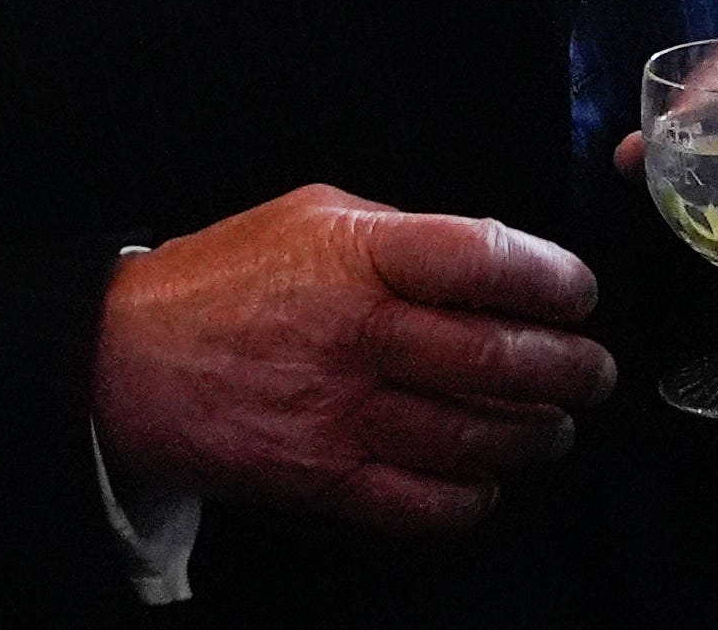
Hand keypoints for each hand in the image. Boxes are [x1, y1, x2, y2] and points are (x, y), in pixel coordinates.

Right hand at [93, 185, 615, 537]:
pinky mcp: (321, 479)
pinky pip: (421, 503)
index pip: (483, 261)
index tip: (578, 292)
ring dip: (534, 435)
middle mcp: (356, 334)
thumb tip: (489, 261)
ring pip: (473, 435)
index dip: (551, 280)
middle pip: (496, 357)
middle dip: (568, 368)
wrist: (127, 360)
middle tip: (590, 370)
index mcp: (358, 255)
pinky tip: (485, 480)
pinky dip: (469, 498)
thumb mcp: (314, 215)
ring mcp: (340, 414)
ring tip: (553, 425)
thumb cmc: (224, 280)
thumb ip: (403, 235)